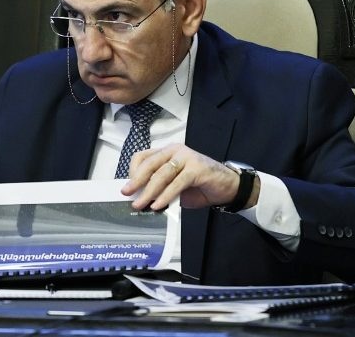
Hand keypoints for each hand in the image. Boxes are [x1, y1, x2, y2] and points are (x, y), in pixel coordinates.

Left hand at [120, 143, 256, 210]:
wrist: (227, 187)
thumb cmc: (199, 185)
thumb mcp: (174, 185)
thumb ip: (160, 187)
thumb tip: (140, 198)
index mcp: (167, 152)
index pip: (143, 157)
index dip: (133, 171)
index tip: (128, 187)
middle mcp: (175, 151)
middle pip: (149, 164)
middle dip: (136, 180)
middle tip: (127, 193)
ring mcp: (186, 157)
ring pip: (162, 174)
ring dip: (149, 191)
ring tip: (140, 204)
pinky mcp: (196, 168)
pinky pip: (177, 183)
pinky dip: (166, 195)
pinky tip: (158, 205)